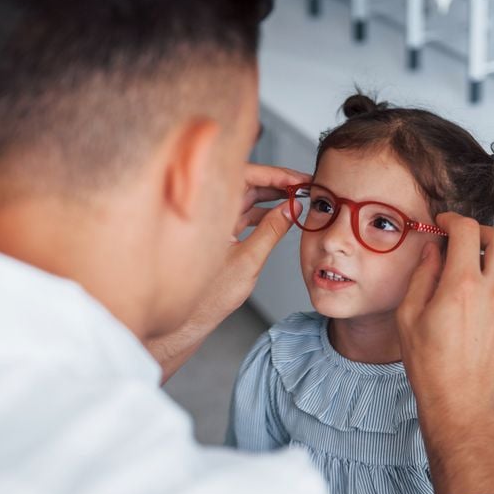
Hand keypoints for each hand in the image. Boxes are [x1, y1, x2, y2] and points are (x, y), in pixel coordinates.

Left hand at [208, 162, 309, 317]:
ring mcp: (214, 222)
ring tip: (297, 198)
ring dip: (272, 197)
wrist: (190, 319)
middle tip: (304, 186)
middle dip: (277, 183)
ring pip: (247, 198)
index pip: (245, 176)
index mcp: (211, 210)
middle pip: (248, 184)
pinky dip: (263, 212)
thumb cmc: (208, 295)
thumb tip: (292, 209)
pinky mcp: (219, 234)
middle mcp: (210, 211)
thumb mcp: (248, 260)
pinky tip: (280, 214)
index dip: (275, 174)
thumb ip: (272, 230)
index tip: (298, 179)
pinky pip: (244, 214)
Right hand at [397, 212, 493, 493]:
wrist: (460, 406)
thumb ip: (422, 276)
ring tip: (471, 273)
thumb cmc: (429, 366)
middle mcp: (493, 294)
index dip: (453, 220)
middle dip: (482, 233)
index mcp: (461, 287)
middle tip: (464, 241)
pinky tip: (478, 307)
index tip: (443, 225)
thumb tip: (433, 250)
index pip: (467, 232)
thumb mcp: (408, 317)